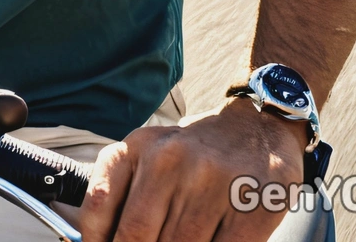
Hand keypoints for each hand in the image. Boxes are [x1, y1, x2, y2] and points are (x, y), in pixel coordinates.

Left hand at [77, 98, 307, 241]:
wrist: (258, 126)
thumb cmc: (195, 153)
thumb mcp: (151, 155)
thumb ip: (120, 194)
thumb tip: (100, 240)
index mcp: (139, 147)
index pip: (100, 205)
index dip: (97, 241)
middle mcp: (170, 160)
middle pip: (137, 236)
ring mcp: (212, 182)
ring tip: (178, 241)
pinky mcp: (252, 207)